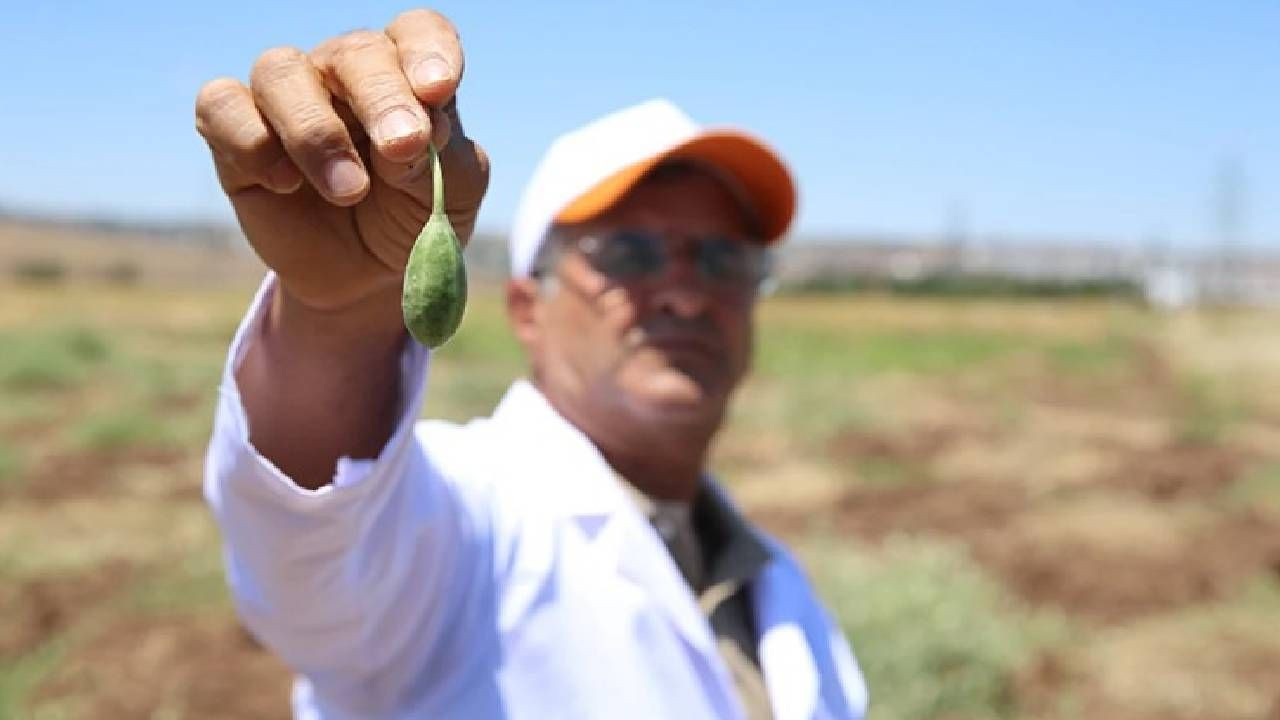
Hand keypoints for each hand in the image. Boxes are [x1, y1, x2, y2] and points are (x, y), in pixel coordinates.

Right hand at [195, 9, 489, 312]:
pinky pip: (221, 105)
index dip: (428, 51)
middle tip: (402, 146)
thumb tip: (418, 129)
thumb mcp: (453, 195)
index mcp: (407, 74)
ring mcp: (287, 97)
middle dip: (382, 98)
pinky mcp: (234, 131)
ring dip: (316, 131)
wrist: (364, 276)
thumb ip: (444, 158)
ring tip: (349, 190)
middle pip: (355, 52)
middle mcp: (344, 73)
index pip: (418, 32)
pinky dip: (252, 142)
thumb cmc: (413, 219)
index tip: (440, 89)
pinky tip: (286, 184)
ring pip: (280, 70)